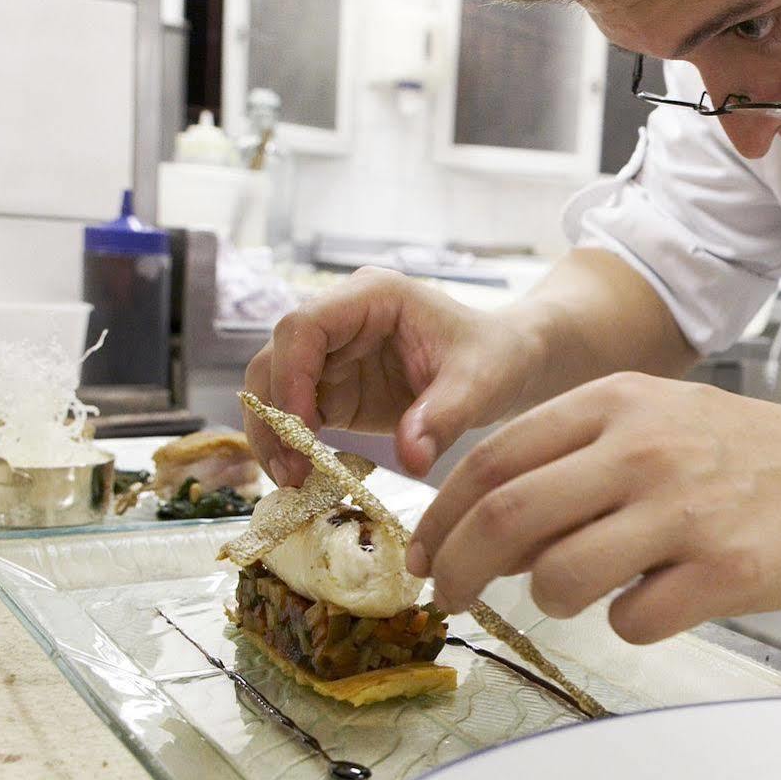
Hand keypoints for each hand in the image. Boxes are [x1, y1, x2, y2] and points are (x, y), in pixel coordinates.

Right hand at [242, 267, 533, 483]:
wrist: (509, 365)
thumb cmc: (497, 357)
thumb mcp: (479, 384)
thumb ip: (444, 417)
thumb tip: (412, 460)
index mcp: (372, 297)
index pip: (302, 326)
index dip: (290, 377)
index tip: (302, 430)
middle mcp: (342, 320)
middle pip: (275, 359)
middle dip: (272, 416)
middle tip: (288, 471)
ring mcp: (334, 356)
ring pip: (274, 390)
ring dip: (273, 436)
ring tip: (293, 482)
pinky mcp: (336, 392)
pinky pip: (295, 417)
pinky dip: (292, 447)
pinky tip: (305, 480)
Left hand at [407, 373, 780, 643]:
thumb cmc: (729, 453)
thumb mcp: (647, 416)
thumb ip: (565, 454)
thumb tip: (475, 524)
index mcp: (614, 405)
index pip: (492, 461)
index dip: (440, 519)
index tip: (423, 556)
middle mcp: (644, 450)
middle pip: (507, 518)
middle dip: (460, 569)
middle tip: (451, 598)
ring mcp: (685, 511)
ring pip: (562, 579)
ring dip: (551, 598)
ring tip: (582, 589)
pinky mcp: (724, 570)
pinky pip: (633, 621)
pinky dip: (627, 622)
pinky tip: (656, 597)